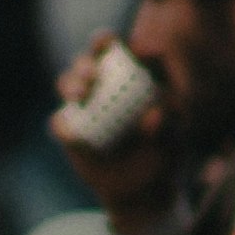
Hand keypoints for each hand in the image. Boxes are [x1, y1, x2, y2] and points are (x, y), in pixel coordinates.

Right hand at [49, 33, 174, 218]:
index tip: (110, 43)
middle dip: (85, 62)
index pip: (114, 51)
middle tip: (92, 73)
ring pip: (67, 84)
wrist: (143, 192)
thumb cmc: (164, 154)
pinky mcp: (70, 133)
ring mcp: (83, 108)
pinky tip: (73, 132)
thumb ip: (168, 125)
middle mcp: (102, 86)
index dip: (106, 42)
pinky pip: (61, 124)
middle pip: (86, 62)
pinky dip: (64, 125)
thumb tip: (156, 114)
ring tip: (81, 94)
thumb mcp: (174, 140)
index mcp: (129, 77)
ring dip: (71, 84)